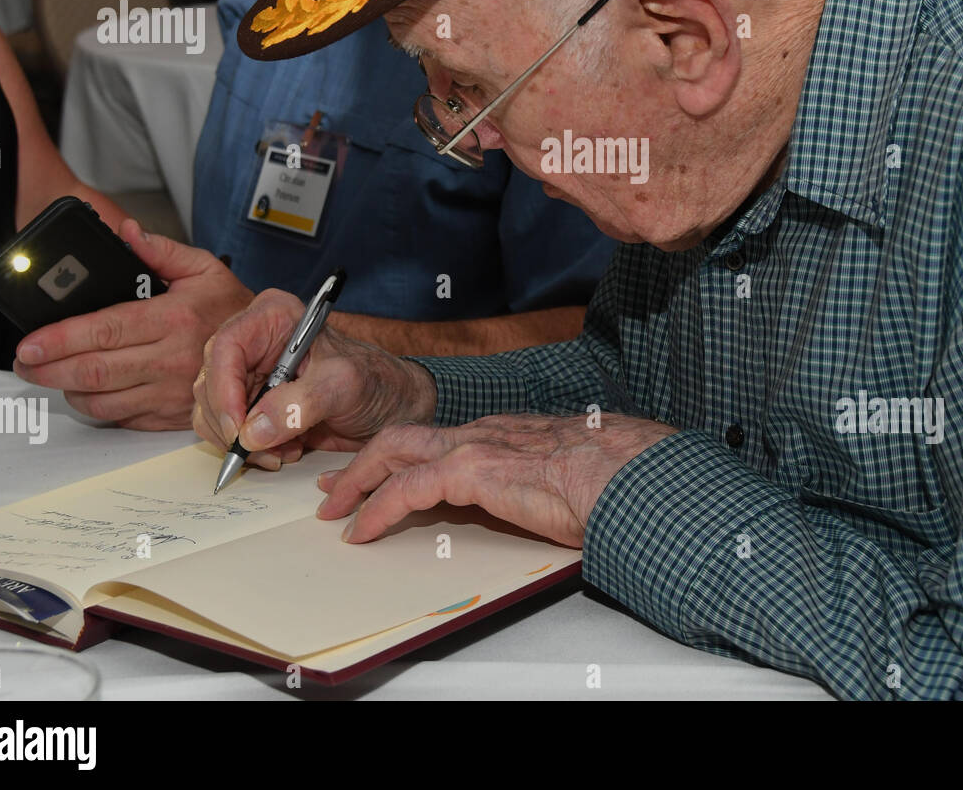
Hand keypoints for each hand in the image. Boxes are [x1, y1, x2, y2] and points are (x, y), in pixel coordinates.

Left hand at [12, 219, 253, 429]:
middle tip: (25, 363)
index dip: (59, 340)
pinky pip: (122, 418)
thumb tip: (126, 233)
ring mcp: (172, 392)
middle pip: (93, 371)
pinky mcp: (172, 416)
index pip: (104, 332)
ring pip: (101, 400)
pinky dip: (97, 406)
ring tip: (53, 374)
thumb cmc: (233, 309)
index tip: (29, 344)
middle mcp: (172, 359)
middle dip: (48, 369)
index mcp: (174, 319)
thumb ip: (160, 250)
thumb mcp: (203, 268)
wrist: (268, 350)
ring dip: (67, 390)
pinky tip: (89, 389)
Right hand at [192, 289, 436, 472]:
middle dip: (232, 424)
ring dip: (241, 442)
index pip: (227, 346)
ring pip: (211, 411)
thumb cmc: (375, 382)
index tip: (239, 429)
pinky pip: (227, 430)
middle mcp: (253, 342)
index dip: (224, 389)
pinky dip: (248, 449)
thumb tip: (252, 431)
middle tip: (261, 451)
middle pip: (211, 382)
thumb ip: (300, 405)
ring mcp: (248, 375)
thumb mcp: (344, 386)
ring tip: (284, 452)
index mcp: (274, 317)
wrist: (390, 408)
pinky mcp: (251, 406)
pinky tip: (283, 452)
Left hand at [315, 413, 678, 547]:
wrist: (626, 471)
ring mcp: (475, 446)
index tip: (384, 471)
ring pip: (394, 451)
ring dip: (358, 481)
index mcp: (506, 433)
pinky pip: (407, 488)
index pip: (440, 438)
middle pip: (405, 435)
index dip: (404, 455)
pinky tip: (364, 530)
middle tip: (336, 484)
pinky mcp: (472, 470)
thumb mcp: (566, 475)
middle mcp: (484, 431)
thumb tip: (543, 502)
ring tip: (336, 509)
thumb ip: (541, 483)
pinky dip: (378, 508)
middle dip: (364, 460)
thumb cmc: (611, 476)